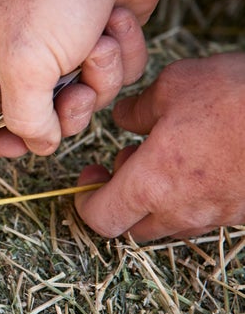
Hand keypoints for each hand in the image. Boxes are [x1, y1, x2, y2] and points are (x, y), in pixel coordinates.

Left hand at [75, 54, 244, 241]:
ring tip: (166, 155)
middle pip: (132, 228)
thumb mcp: (174, 85)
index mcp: (151, 185)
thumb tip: (126, 119)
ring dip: (155, 199)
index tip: (90, 173)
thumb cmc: (237, 95)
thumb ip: (138, 109)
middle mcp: (182, 211)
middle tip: (126, 160)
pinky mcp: (244, 213)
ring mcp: (218, 216)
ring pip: (170, 224)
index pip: (100, 219)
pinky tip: (201, 159)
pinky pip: (205, 215)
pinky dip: (190, 196)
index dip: (84, 201)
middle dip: (120, 199)